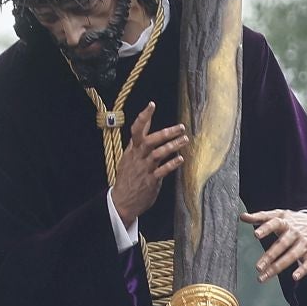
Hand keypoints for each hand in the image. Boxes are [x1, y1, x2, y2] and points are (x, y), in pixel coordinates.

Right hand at [110, 104, 188, 219]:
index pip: (136, 130)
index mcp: (132, 150)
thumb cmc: (128, 176)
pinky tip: (181, 159)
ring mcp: (144, 170)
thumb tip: (145, 120)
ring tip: (185, 140)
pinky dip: (172, 164)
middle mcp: (137, 158)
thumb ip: (138, 139)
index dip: (143, 117)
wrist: (121, 201)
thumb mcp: (129, 156)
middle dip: (165, 133)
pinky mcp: (150, 182)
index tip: (152, 104)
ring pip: (158, 154)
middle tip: (181, 127)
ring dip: (172, 146)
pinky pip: (162, 171)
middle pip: (150, 141)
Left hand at [245, 209, 306, 282]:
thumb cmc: (292, 221)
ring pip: (292, 255)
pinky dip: (303, 270)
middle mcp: (295, 233)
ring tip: (265, 276)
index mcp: (285, 222)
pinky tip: (294, 277)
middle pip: (282, 244)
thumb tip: (242, 216)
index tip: (256, 235)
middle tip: (258, 267)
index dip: (266, 228)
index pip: (275, 223)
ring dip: (278, 266)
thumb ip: (260, 217)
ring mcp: (304, 243)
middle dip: (269, 256)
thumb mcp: (277, 215)